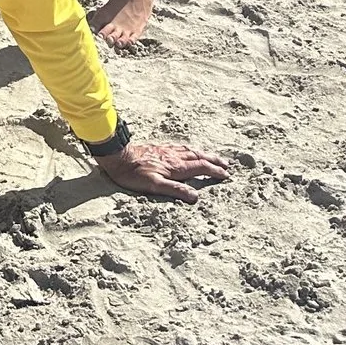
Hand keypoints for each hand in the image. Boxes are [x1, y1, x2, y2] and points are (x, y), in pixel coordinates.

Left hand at [96, 140, 231, 200]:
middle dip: (214, 160)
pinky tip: (188, 150)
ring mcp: (167, 151)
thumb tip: (196, 197)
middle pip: (199, 157)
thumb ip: (176, 190)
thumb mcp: (154, 186)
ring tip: (212, 156)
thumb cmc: (134, 174)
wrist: (118, 157)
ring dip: (204, 154)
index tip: (226, 174)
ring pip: (191, 151)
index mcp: (176, 167)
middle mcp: (174, 156)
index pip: (201, 168)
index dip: (214, 171)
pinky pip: (180, 147)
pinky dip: (190, 149)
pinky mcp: (159, 148)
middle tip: (226, 163)